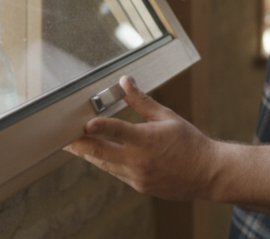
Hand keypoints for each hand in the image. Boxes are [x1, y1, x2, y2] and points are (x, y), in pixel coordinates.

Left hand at [64, 77, 219, 200]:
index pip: (118, 131)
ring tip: (75, 145)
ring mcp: (137, 177)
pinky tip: (103, 154)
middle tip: (62, 139)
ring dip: (90, 154)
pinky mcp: (139, 186)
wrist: (207, 173)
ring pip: (105, 165)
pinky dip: (108, 163)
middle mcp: (139, 161)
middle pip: (100, 153)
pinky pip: (117, 173)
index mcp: (147, 141)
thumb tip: (126, 83)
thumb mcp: (167, 117)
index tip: (85, 123)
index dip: (99, 126)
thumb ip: (142, 102)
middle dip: (79, 145)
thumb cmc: (189, 143)